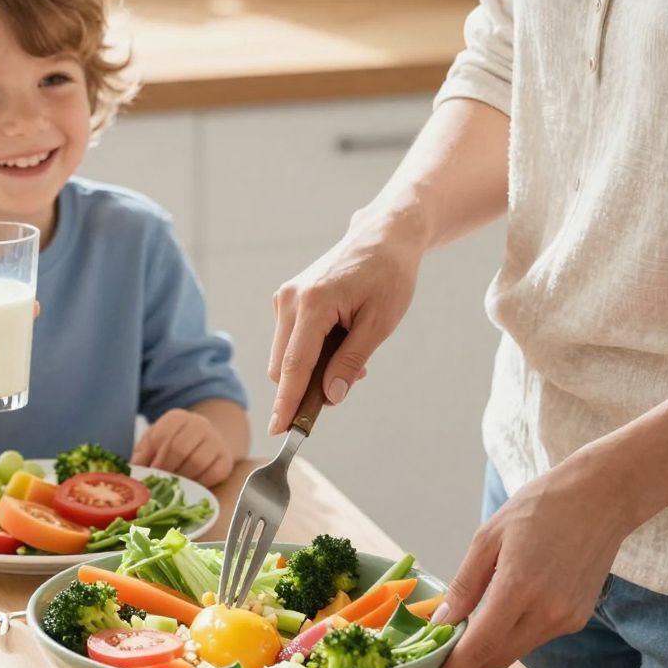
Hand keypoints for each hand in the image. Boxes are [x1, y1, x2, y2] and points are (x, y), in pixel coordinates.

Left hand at [132, 410, 234, 487]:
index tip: (148, 473)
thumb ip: (142, 454)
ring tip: (173, 486)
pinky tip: (191, 485)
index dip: (154, 458)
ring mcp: (215, 441)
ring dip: (182, 478)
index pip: (162, 435)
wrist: (205, 442)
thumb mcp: (155, 442)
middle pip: (179, 449)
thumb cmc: (174, 444)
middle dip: (166, 470)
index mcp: (177, 418)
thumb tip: (131, 472)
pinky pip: (213, 474)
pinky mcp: (226, 459)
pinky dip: (199, 483)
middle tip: (159, 483)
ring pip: (197, 462)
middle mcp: (199, 425)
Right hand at [268, 213, 420, 432]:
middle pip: (282, 366)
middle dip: (306, 386)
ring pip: (285, 355)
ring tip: (352, 353)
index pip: (293, 366)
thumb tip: (331, 396)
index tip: (279, 431)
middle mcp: (290, 300)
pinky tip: (341, 339)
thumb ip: (351, 361)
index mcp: (313, 305)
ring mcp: (285, 298)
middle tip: (349, 383)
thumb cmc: (388, 275)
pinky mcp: (288, 298)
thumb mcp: (379, 324)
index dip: (286, 402)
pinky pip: (291, 340)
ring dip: (311, 369)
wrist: (383, 237)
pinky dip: (310, 352)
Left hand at [420, 456, 635, 667]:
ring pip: (515, 652)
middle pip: (495, 660)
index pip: (478, 648)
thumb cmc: (541, 506)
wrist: (602, 497)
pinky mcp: (578, 619)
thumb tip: (441, 623)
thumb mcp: (489, 536)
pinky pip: (534, 638)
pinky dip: (511, 637)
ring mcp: (567, 619)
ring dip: (486, 655)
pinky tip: (499, 621)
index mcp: (519, 587)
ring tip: (459, 647)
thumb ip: (465, 585)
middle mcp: (547, 611)